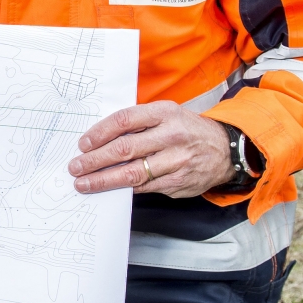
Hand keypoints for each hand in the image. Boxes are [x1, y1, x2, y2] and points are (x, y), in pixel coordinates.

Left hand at [68, 102, 235, 198]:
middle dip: (95, 160)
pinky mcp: (178, 182)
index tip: (83, 144)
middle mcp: (171, 136)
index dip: (100, 133)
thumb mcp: (167, 115)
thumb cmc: (187, 130)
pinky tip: (109, 189)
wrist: (225, 149)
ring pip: (132, 173)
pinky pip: (144, 187)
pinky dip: (124, 189)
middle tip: (76, 166)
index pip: (124, 120)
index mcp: (165, 113)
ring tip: (84, 183)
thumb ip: (139, 124)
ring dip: (103, 180)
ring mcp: (176, 161)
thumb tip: (101, 138)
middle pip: (124, 149)